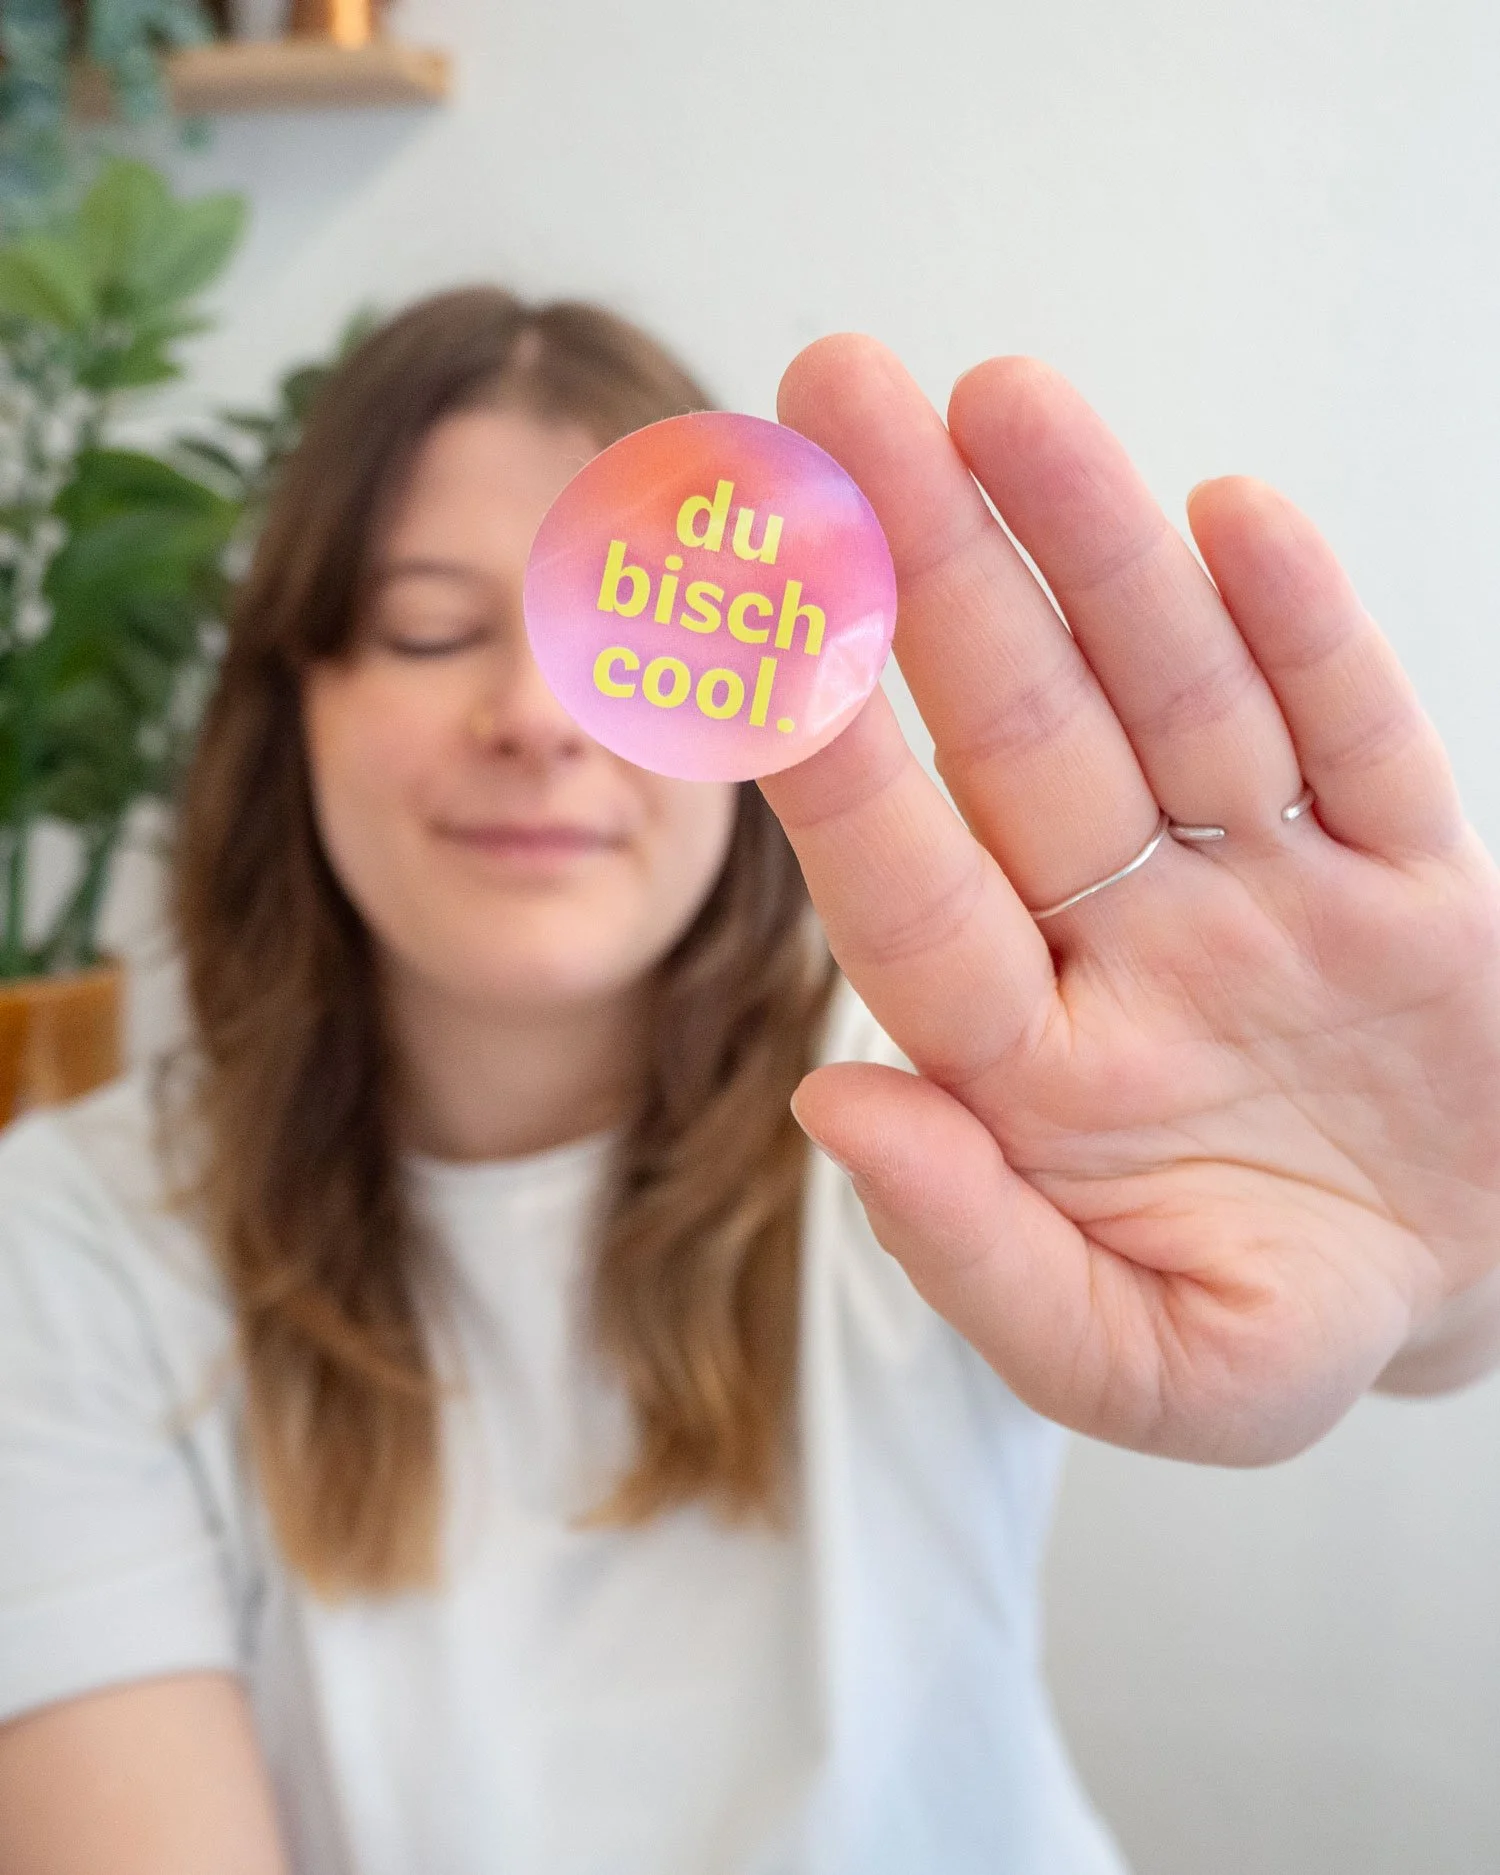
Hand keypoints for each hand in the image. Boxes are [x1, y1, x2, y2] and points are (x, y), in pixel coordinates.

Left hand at [760, 337, 1499, 1464]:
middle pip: (1020, 738)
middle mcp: (1131, 944)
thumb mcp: (1152, 1367)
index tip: (757, 634)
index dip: (839, 771)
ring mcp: (1267, 891)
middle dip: (931, 569)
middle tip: (835, 392)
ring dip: (1093, 546)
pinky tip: (1224, 519)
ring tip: (1001, 397)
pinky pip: (1351, 737)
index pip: (914, 899)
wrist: (1473, 1287)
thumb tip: (835, 1102)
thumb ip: (981, 1256)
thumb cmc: (1274, 1325)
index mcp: (1036, 1064)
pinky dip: (1300, 632)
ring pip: (1172, 696)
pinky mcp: (1403, 871)